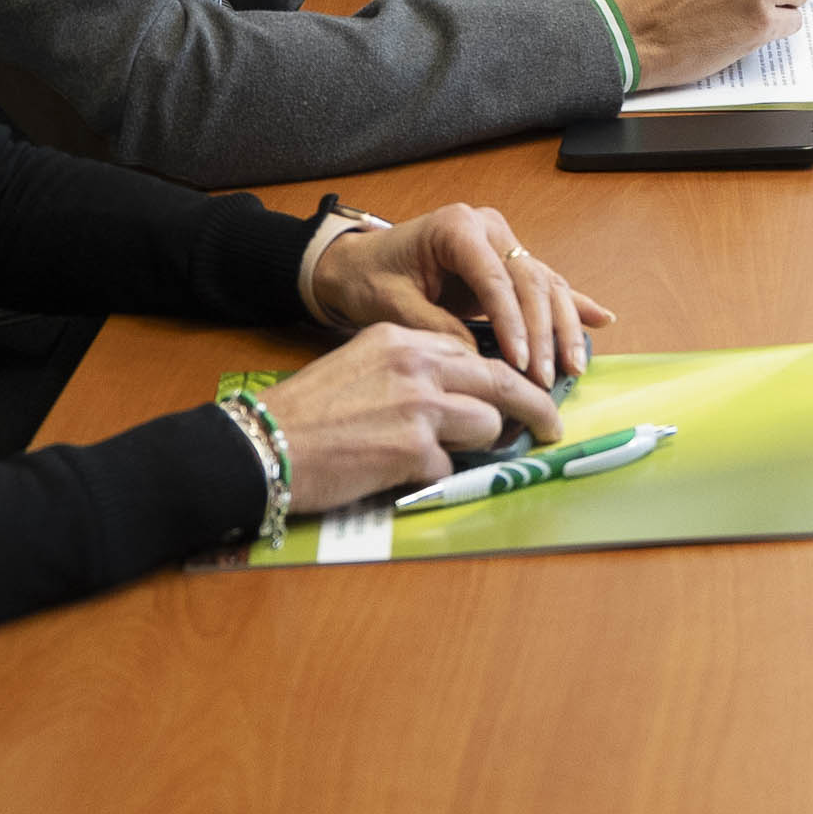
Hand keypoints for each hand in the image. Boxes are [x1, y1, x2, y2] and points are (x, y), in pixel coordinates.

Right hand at [251, 321, 565, 512]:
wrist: (259, 445)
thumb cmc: (303, 413)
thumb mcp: (358, 365)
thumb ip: (408, 370)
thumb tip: (455, 394)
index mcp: (401, 339)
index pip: (474, 352)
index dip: (505, 375)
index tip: (523, 391)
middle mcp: (417, 364)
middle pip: (501, 382)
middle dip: (536, 405)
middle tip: (553, 426)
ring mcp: (419, 406)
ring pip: (487, 425)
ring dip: (476, 446)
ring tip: (441, 455)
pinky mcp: (413, 450)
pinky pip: (450, 465)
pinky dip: (433, 474)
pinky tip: (399, 474)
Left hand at [306, 200, 611, 389]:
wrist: (357, 263)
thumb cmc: (369, 279)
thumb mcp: (391, 306)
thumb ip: (436, 329)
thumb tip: (480, 362)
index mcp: (457, 227)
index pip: (496, 278)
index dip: (513, 324)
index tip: (519, 366)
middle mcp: (489, 228)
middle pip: (530, 281)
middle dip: (541, 334)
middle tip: (544, 378)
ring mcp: (503, 242)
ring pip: (547, 284)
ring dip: (562, 328)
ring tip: (573, 366)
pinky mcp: (508, 262)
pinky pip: (546, 284)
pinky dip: (571, 306)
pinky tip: (600, 320)